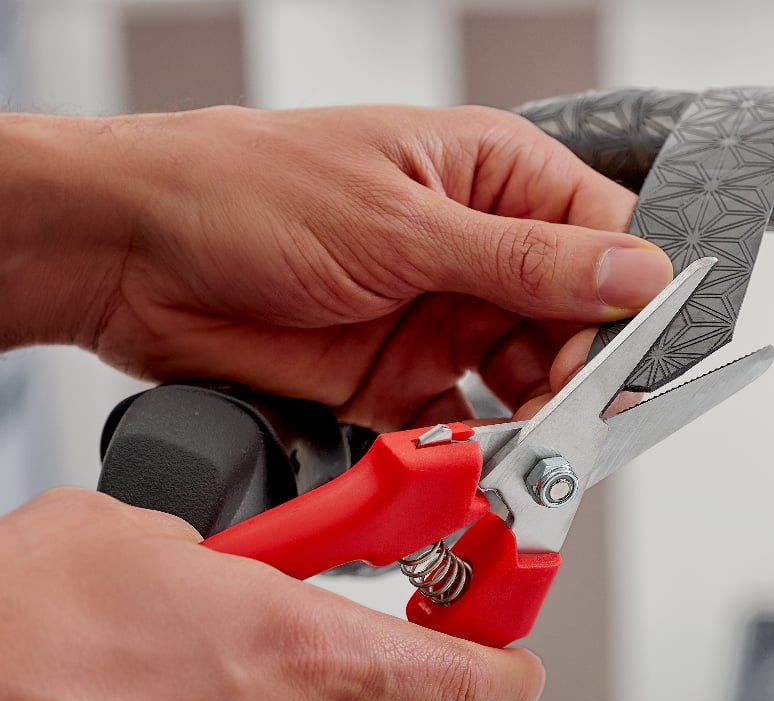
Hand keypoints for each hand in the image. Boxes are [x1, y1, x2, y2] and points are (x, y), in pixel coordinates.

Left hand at [0, 105, 670, 427]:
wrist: (138, 258)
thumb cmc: (249, 192)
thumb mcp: (401, 223)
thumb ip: (524, 261)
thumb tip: (634, 273)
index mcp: (492, 177)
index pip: (603, 238)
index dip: (629, 300)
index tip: (630, 357)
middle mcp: (476, 250)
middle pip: (573, 322)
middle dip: (581, 373)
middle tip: (574, 412)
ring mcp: (440, 317)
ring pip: (526, 380)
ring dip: (532, 416)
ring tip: (526, 439)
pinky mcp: (401, 378)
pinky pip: (466, 422)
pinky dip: (475, 444)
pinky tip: (472, 450)